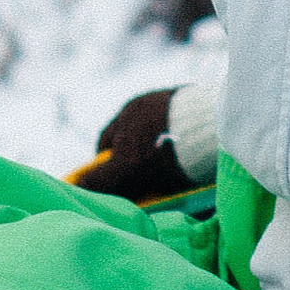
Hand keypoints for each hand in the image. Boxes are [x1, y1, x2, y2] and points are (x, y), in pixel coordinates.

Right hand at [71, 87, 195, 202]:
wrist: (216, 128)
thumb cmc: (163, 150)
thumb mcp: (125, 169)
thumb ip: (99, 180)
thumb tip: (74, 187)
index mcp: (128, 111)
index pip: (107, 141)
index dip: (106, 166)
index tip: (116, 185)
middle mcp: (151, 102)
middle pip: (136, 138)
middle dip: (138, 161)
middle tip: (147, 184)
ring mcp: (179, 102)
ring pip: (163, 136)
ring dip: (164, 155)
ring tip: (175, 177)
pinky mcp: (204, 108)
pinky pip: (188, 133)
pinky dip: (187, 149)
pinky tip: (195, 164)